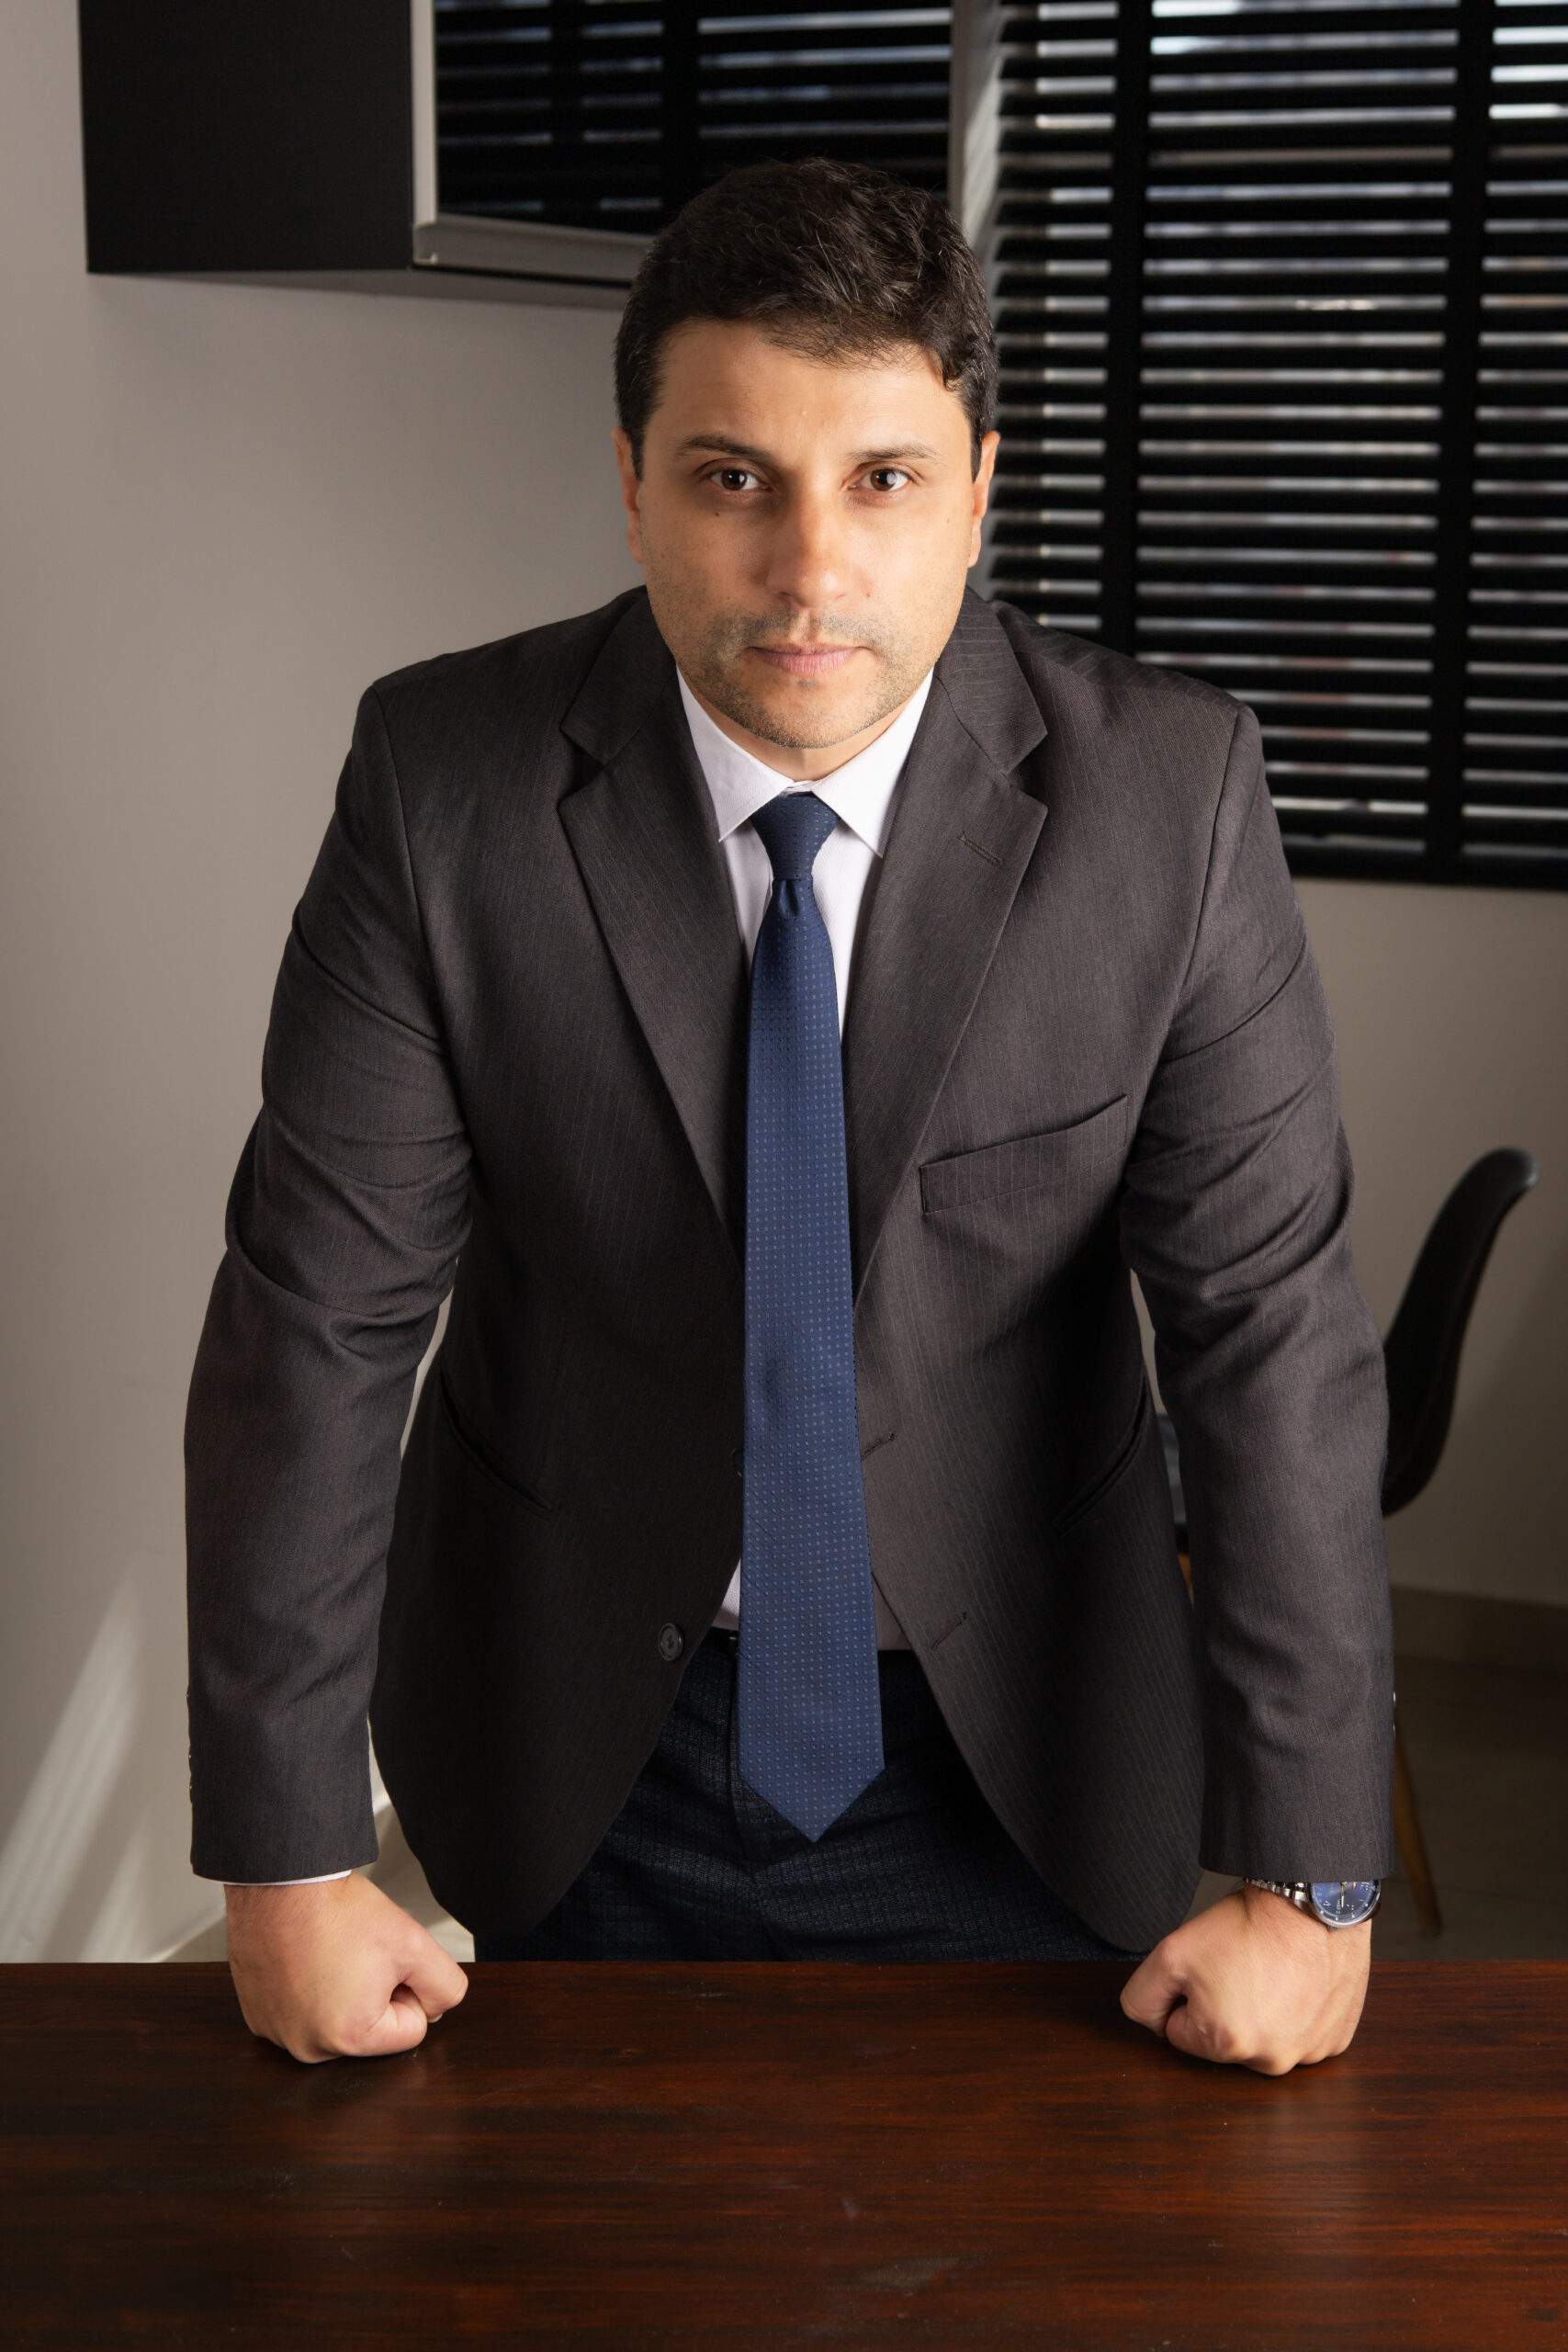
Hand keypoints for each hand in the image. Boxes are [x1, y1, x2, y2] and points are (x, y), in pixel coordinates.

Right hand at [225, 1873, 468, 2063]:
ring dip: (339, 1992)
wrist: (281, 1881)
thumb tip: (436, 2009)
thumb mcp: (415, 1943)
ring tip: (328, 1954)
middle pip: (370, 2029)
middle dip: (373, 1993)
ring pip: (335, 2020)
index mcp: (346, 2038)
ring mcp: (276, 2032)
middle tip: (356, 1954)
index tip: (385, 1960)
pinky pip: (299, 2011)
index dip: (407, 1987)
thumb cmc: (336, 1909)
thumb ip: (445, 1985)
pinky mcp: (257, 2015)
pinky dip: (307, 1988)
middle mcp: (305, 2046)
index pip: (410, 2029)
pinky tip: (304, 1959)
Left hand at [1119, 1883, 1370, 2074]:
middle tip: (1239, 1966)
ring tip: (1271, 1970)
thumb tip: (1151, 2022)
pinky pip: (1305, 2033)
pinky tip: (1298, 1980)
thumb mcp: (1169, 1954)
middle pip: (1225, 2039)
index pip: (1181, 2032)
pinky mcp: (1337, 2038)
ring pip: (1266, 2038)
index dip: (1187, 1994)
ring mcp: (1311, 2051)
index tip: (1208, 1968)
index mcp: (1228, 2045)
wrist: (1310, 1901)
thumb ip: (1141, 1997)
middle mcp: (1273, 2060)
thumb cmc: (1248, 1924)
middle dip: (1225, 2006)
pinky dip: (1299, 2011)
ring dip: (1264, 2011)